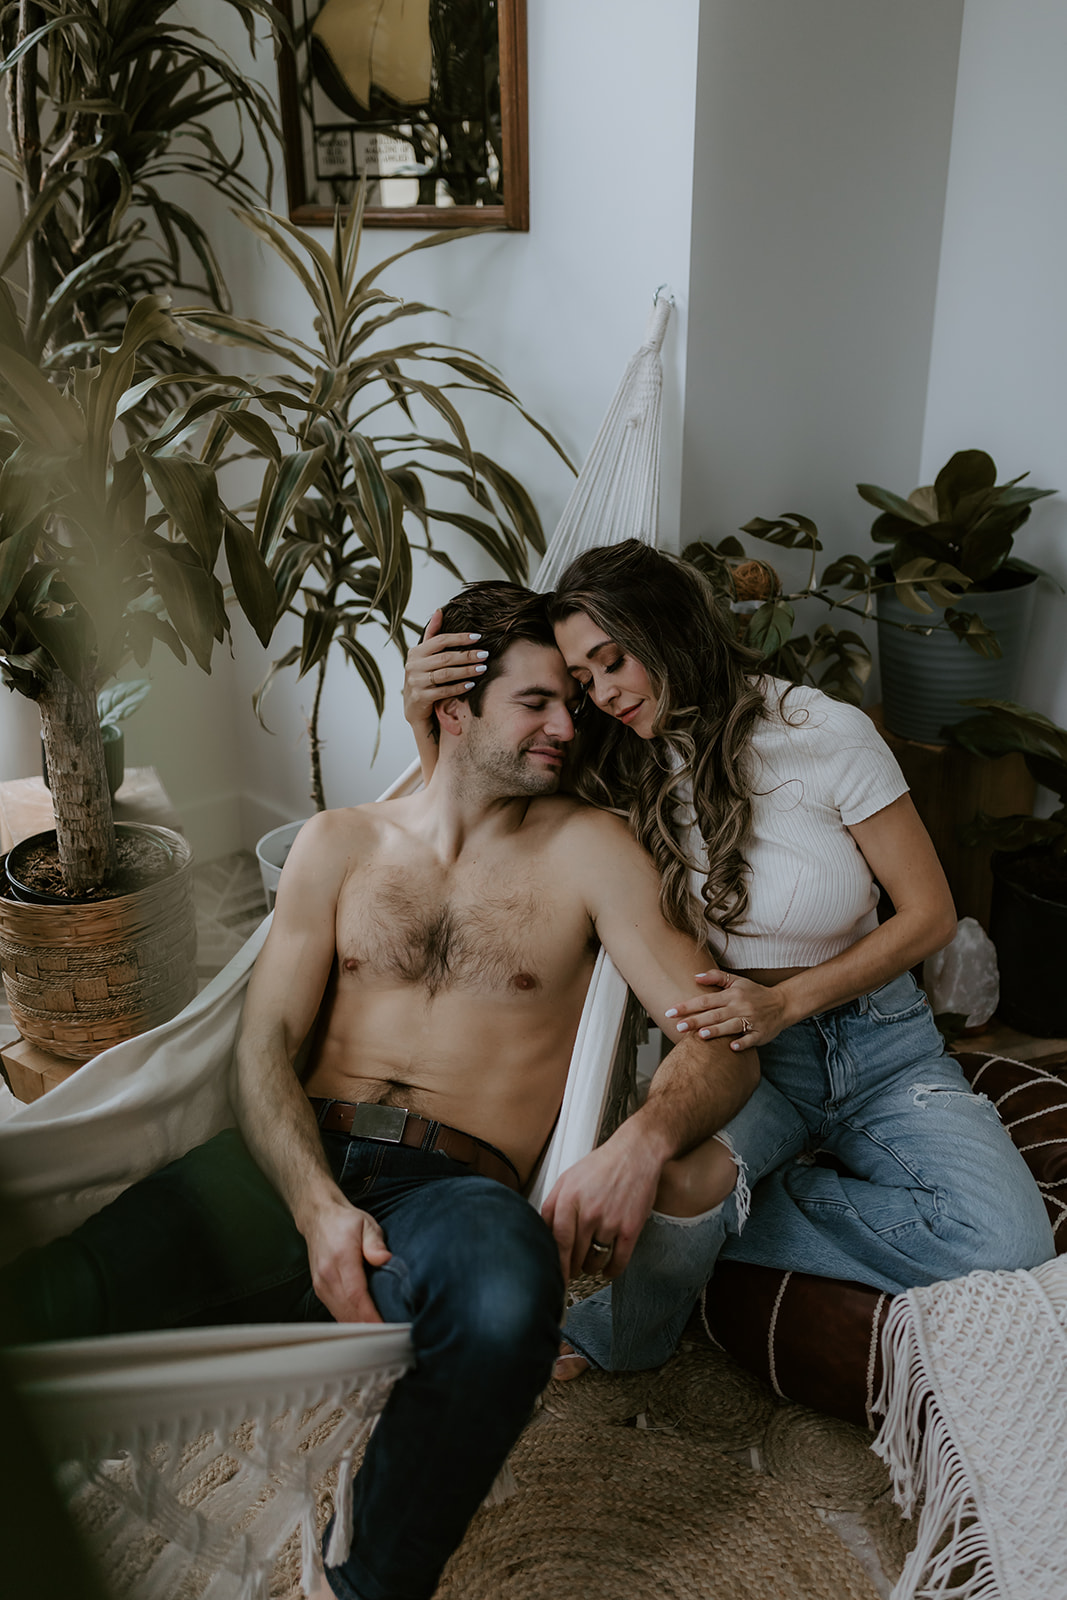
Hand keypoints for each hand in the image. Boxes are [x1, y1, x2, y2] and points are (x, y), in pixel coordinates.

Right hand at [305, 1200, 392, 1322]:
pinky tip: (363, 1324)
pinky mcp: (319, 1289)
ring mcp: (321, 1283)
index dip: (369, 1314)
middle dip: (367, 1325)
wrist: (319, 1218)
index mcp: (341, 1258)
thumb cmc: (345, 1222)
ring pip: (339, 1314)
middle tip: (387, 1335)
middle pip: (347, 1309)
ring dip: (358, 1326)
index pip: (355, 1294)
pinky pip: (335, 1310)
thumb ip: (375, 1242)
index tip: (383, 1327)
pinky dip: (349, 1320)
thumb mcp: (366, 1224)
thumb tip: (384, 1259)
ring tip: (378, 1333)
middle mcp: (327, 1274)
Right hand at [403, 609, 488, 734]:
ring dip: (466, 670)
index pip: (440, 640)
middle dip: (467, 655)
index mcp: (415, 652)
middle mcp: (413, 665)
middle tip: (485, 654)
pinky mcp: (421, 698)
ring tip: (482, 668)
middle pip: (445, 657)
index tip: (478, 637)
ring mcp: (416, 682)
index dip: (459, 638)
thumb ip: (432, 635)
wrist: (413, 708)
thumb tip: (439, 611)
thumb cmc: (423, 678)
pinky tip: (471, 684)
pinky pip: (444, 690)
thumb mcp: (424, 656)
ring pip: (446, 673)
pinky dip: (459, 686)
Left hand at [541, 1123, 662, 1281]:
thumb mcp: (568, 1178)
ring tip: (590, 1264)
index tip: (554, 1275)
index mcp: (568, 1198)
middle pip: (574, 1255)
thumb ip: (552, 1205)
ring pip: (594, 1261)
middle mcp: (588, 1211)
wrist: (636, 1152)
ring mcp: (610, 1221)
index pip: (556, 1241)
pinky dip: (612, 1271)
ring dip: (590, 1268)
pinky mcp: (631, 1228)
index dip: (555, 1263)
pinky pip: (618, 1261)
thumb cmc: (601, 1165)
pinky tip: (608, 1270)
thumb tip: (541, 1233)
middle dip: (571, 1267)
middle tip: (572, 1270)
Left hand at [664, 971, 789, 1050]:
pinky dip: (742, 1043)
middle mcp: (740, 1007)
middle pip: (715, 1014)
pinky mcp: (761, 1034)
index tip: (671, 1011)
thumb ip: (716, 977)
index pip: (705, 1000)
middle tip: (678, 1026)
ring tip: (701, 1035)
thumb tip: (694, 976)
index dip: (688, 1006)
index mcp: (731, 995)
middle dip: (696, 1020)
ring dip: (717, 1030)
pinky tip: (732, 1048)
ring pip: (731, 1026)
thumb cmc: (755, 993)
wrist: (782, 1004)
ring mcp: (751, 1020)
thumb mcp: (737, 981)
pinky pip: (750, 1039)